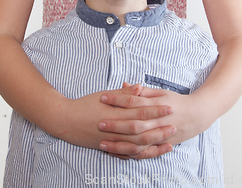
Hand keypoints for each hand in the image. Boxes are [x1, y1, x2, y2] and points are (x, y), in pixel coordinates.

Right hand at [59, 85, 175, 156]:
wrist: (66, 120)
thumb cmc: (86, 104)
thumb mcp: (105, 95)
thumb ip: (124, 94)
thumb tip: (140, 87)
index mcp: (116, 113)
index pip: (141, 111)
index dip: (156, 110)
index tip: (169, 106)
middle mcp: (116, 129)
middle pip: (143, 131)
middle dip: (160, 128)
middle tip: (175, 125)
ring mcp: (113, 141)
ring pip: (138, 146)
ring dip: (155, 143)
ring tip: (169, 140)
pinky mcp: (110, 149)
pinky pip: (129, 155)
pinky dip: (142, 154)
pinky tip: (152, 152)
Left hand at [98, 85, 205, 157]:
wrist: (196, 116)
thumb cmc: (175, 101)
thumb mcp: (160, 92)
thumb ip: (142, 91)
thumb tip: (124, 84)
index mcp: (156, 104)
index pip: (133, 101)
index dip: (117, 99)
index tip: (102, 97)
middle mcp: (157, 121)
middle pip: (133, 124)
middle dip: (115, 124)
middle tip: (99, 122)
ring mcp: (158, 136)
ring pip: (136, 143)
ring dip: (119, 144)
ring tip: (102, 143)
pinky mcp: (159, 146)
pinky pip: (142, 153)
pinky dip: (128, 154)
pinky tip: (115, 153)